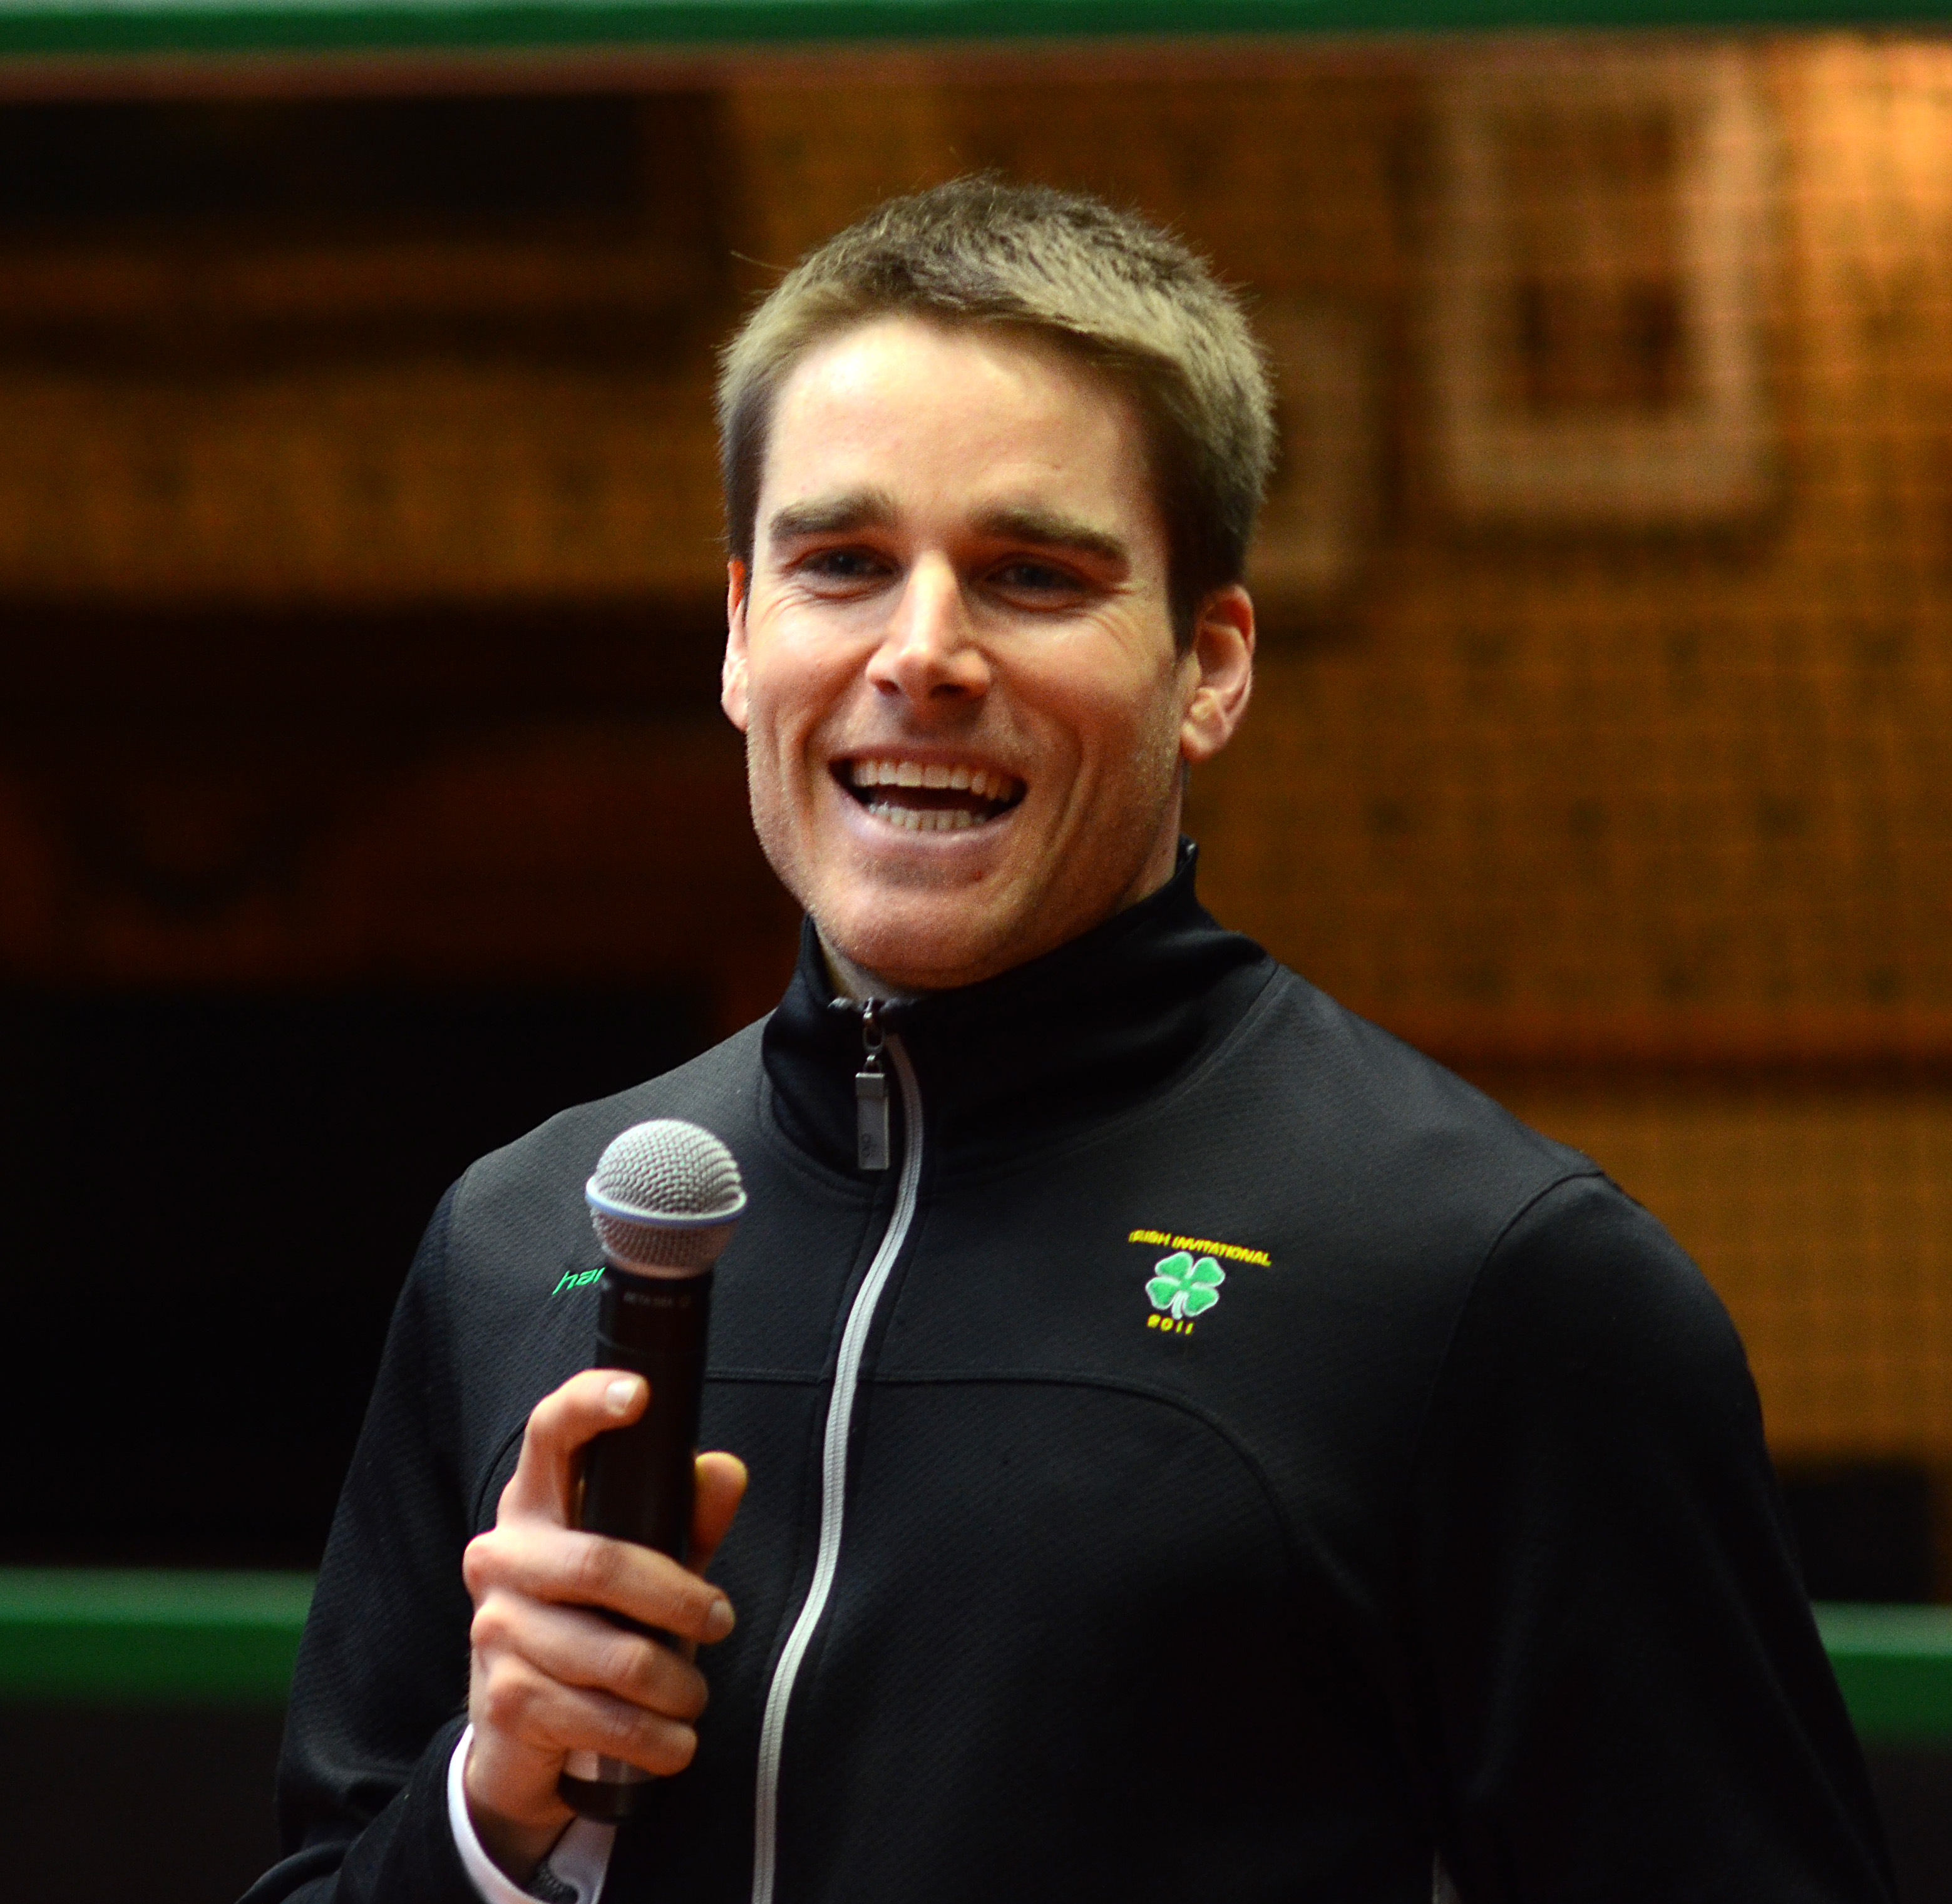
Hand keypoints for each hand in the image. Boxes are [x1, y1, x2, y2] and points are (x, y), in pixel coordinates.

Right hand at [461, 1370, 747, 1881]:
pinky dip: (654, 1738)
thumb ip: (684, 1517)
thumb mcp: (644, 1561)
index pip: (551, 1433)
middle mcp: (500, 1555)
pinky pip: (599, 1718)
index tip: (640, 1392)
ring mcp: (495, 1628)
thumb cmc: (594, 1618)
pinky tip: (675, 1741)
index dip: (590, 1405)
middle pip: (603, 1563)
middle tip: (723, 1619)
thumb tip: (723, 1472)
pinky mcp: (505, 1700)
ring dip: (675, 1683)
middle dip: (681, 1600)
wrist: (522, 1728)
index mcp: (535, 1502)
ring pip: (614, 1654)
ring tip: (695, 1695)